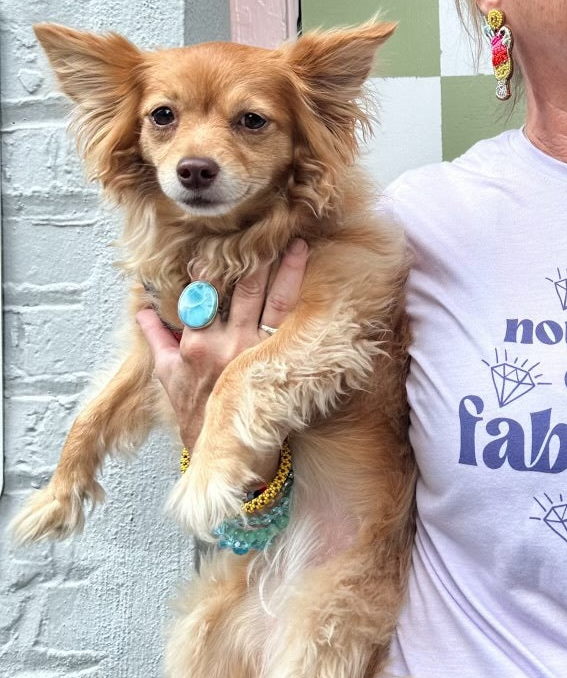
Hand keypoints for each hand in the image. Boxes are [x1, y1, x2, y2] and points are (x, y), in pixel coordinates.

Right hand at [137, 238, 308, 477]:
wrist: (223, 446)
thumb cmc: (195, 412)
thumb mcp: (167, 376)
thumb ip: (156, 340)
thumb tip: (142, 312)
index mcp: (198, 345)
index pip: (202, 297)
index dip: (208, 270)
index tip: (214, 246)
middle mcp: (228, 344)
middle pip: (244, 292)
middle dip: (256, 260)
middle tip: (267, 232)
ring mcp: (256, 351)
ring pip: (274, 302)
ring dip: (287, 271)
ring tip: (298, 245)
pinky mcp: (277, 361)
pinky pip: (293, 324)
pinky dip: (302, 302)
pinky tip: (312, 284)